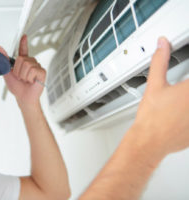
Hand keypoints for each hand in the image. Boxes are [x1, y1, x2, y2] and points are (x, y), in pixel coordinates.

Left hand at [0, 35, 45, 106]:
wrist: (23, 97)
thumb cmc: (16, 87)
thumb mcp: (7, 72)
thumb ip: (4, 59)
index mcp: (23, 62)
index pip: (23, 50)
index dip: (23, 43)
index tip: (24, 36)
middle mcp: (31, 63)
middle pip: (22, 59)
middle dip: (18, 70)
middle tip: (20, 78)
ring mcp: (37, 67)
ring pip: (27, 64)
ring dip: (23, 75)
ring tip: (26, 80)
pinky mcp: (42, 72)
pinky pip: (33, 70)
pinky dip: (29, 77)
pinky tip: (32, 81)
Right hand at [133, 37, 188, 154]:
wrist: (150, 141)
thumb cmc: (152, 117)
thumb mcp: (154, 85)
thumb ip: (160, 62)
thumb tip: (162, 45)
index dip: (186, 78)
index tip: (182, 81)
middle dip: (184, 89)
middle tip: (179, 91)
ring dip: (186, 100)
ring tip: (178, 102)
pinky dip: (187, 112)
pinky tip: (181, 113)